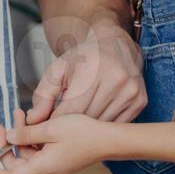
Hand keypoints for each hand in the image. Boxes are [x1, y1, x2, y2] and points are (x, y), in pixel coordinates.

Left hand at [0, 109, 112, 173]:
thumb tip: (9, 137)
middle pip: (17, 164)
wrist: (108, 140)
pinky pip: (38, 153)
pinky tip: (32, 123)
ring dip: (20, 137)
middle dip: (7, 143)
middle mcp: (46, 172)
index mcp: (43, 167)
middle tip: (4, 122)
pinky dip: (31, 139)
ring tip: (19, 114)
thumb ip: (26, 133)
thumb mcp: (51, 128)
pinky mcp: (58, 161)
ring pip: (27, 156)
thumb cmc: (84, 134)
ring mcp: (52, 168)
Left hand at [28, 21, 145, 124]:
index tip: (45, 130)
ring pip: (102, 126)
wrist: (114, 42)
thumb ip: (44, 95)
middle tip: (57, 131)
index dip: (55, 123)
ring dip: (87, 130)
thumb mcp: (58, 69)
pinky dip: (103, 126)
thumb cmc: (83, 57)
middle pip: (86, 120)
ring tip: (76, 127)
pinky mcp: (140, 100)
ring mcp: (131, 91)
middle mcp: (116, 80)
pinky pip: (117, 124)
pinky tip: (95, 121)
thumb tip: (33, 120)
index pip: (70, 111)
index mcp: (93, 69)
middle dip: (69, 129)